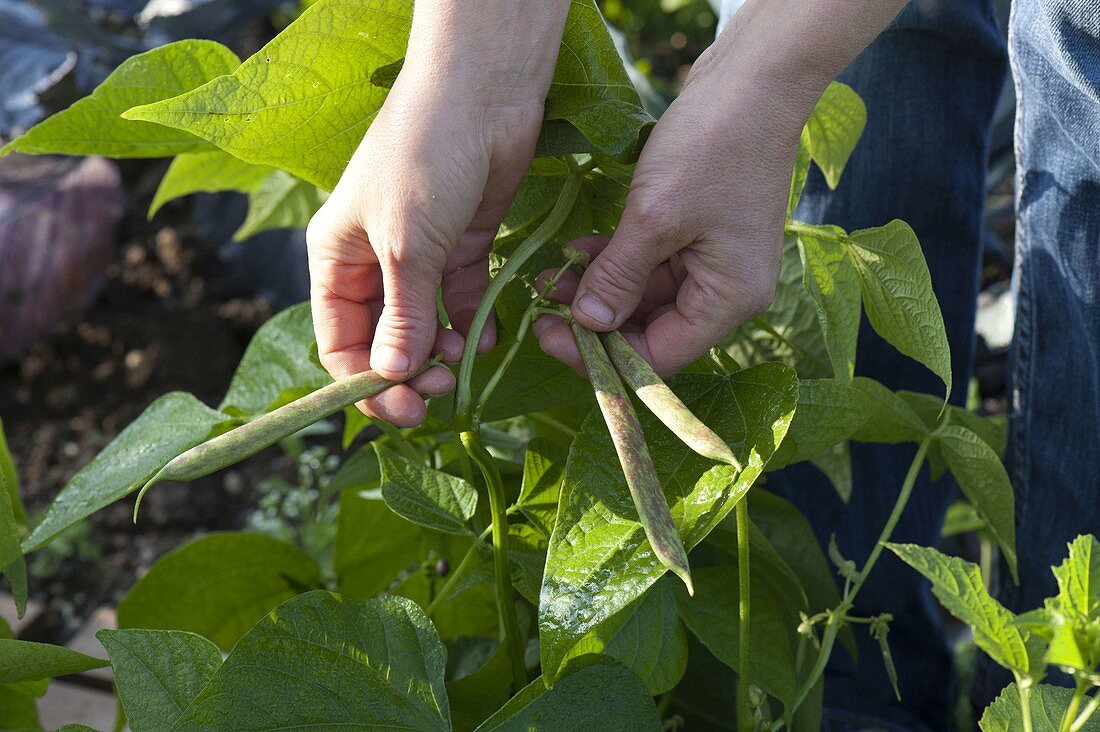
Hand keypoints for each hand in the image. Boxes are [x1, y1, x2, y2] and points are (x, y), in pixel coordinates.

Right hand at [306, 0, 568, 426]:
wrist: (483, 95)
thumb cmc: (425, 160)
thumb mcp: (407, 246)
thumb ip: (403, 317)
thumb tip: (390, 378)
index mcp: (336, 259)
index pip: (339, 342)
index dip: (365, 384)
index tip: (403, 409)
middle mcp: (373, 263)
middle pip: (382, 340)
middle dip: (407, 372)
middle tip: (442, 391)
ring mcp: (419, 256)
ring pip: (424, 326)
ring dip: (442, 353)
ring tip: (465, 361)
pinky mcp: (462, 245)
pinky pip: (461, 301)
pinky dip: (471, 324)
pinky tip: (486, 339)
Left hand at [536, 0, 906, 375]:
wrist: (753, 81)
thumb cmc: (712, 146)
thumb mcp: (655, 216)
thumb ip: (617, 276)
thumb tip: (586, 324)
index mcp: (729, 300)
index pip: (659, 356)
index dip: (601, 355)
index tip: (549, 334)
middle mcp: (726, 293)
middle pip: (652, 331)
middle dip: (596, 322)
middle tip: (542, 309)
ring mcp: (714, 264)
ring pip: (645, 298)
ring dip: (599, 290)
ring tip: (550, 278)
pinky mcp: (699, 237)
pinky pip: (651, 266)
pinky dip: (615, 263)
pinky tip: (576, 252)